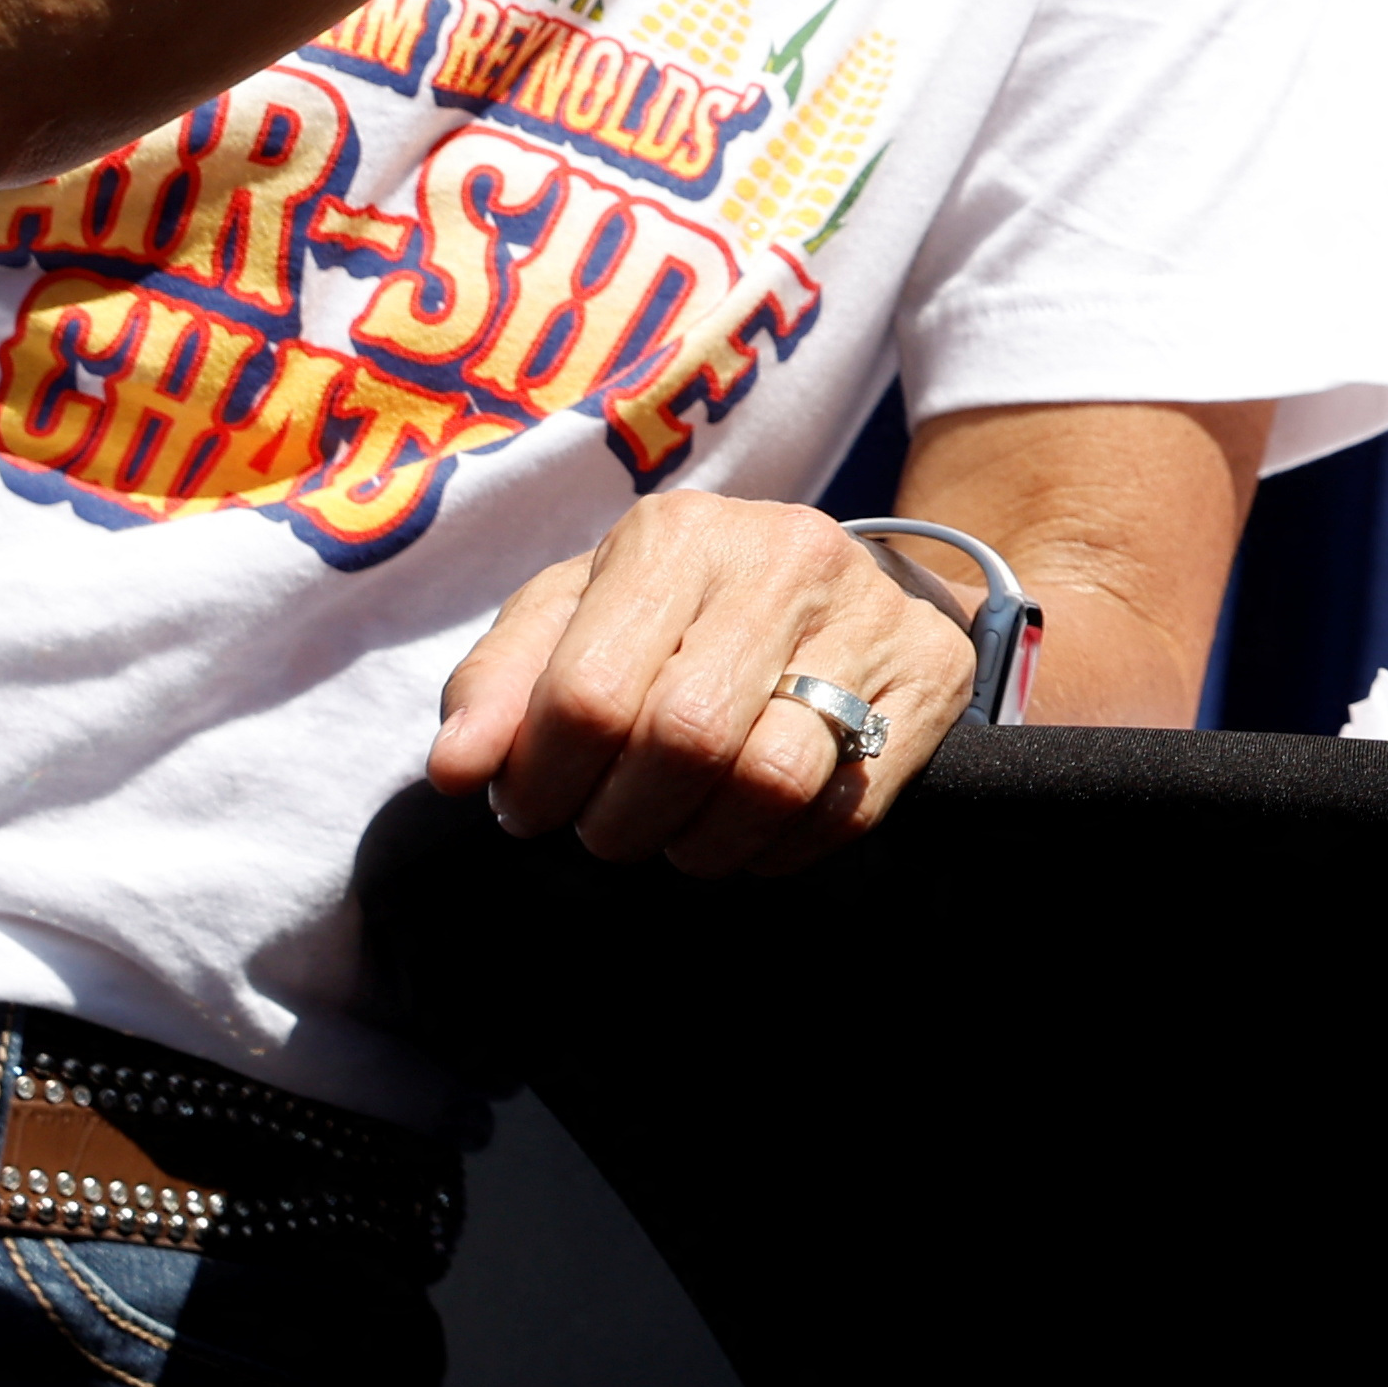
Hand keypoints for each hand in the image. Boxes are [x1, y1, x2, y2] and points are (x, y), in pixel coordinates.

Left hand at [429, 497, 978, 874]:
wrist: (828, 579)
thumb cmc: (669, 612)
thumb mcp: (572, 619)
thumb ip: (498, 685)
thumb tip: (456, 768)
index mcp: (675, 535)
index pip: (588, 695)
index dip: (544, 782)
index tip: (533, 807)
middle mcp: (781, 556)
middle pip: (683, 742)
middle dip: (622, 822)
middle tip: (606, 831)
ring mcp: (869, 612)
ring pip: (772, 781)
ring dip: (702, 846)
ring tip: (676, 835)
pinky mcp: (930, 673)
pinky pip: (845, 808)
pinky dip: (779, 851)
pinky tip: (749, 832)